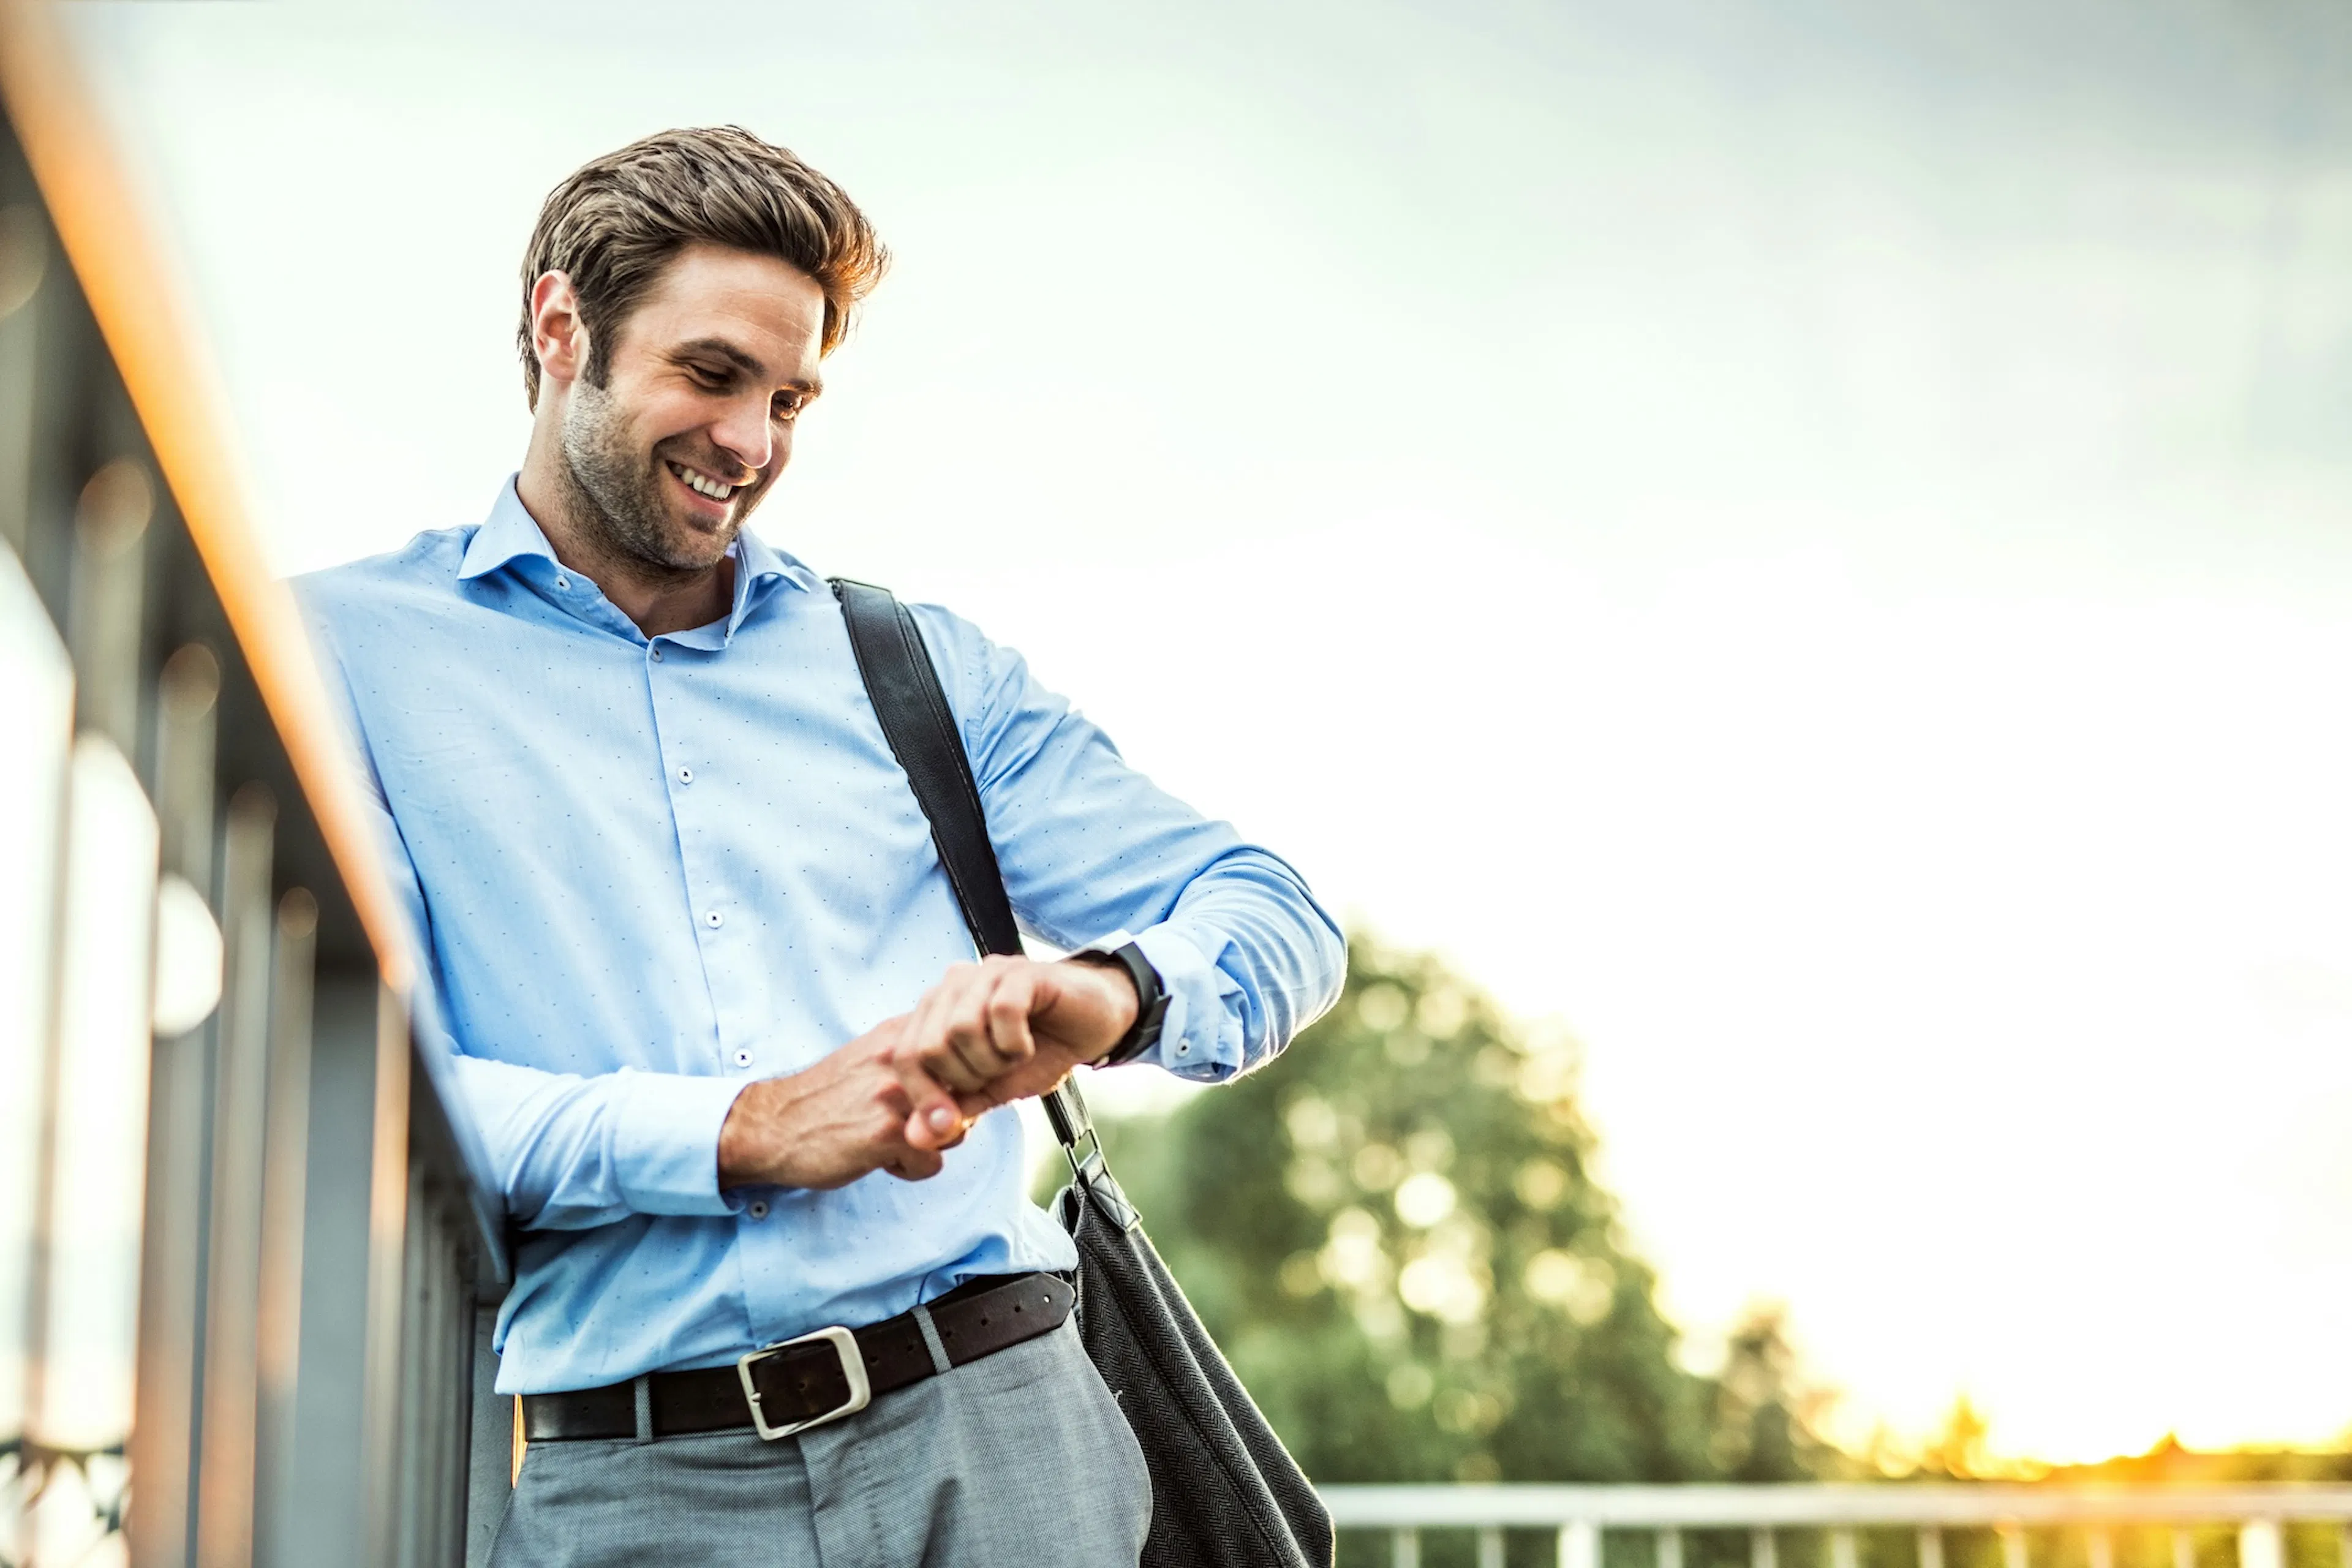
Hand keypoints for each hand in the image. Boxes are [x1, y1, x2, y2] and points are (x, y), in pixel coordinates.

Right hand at [717, 1015, 964, 1189]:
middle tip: (910, 1122)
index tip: (939, 1095)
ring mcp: (895, 1094)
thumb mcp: (873, 1058)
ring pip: (956, 1130)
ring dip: (928, 1143)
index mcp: (901, 1034)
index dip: (963, 1081)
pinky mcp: (887, 1132)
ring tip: (890, 1139)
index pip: (967, 1052)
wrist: (771, 1125)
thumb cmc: (827, 1097)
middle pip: (970, 1094)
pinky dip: (909, 1169)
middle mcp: (903, 1057)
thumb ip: (919, 1060)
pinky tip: (878, 1158)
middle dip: (949, 1114)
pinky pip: (932, 1162)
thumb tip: (972, 1078)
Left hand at [891, 955, 1138, 1151]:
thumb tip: (916, 1140)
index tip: (949, 1125)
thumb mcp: (994, 1089)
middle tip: (997, 1074)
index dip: (922, 1095)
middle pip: (930, 1046)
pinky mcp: (1021, 972)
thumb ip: (956, 1108)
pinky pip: (1001, 1014)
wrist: (1094, 1022)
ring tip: (1014, 1056)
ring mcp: (986, 973)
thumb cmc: (1041, 1050)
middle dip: (966, 1078)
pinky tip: (1028, 1043)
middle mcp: (955, 985)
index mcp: (939, 1010)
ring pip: (962, 1030)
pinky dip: (1016, 1043)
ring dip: (992, 1060)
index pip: (905, 1055)